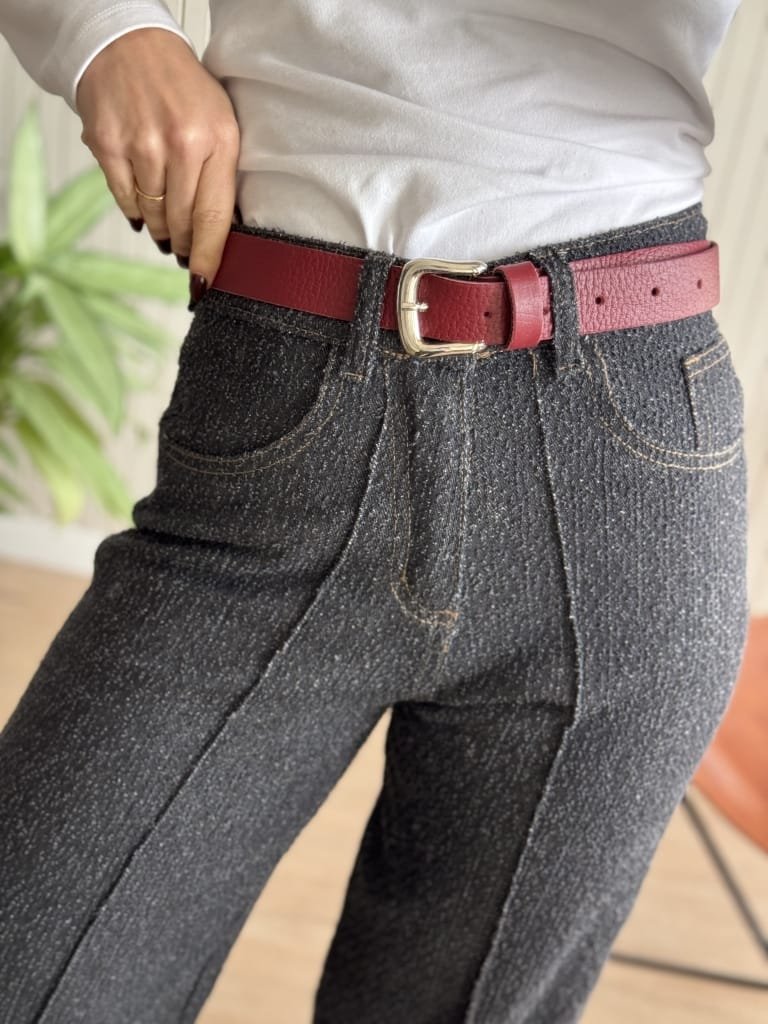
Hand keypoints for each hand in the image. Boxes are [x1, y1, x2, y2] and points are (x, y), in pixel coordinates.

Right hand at [75, 26, 240, 305]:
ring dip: (161, 228)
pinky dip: (135, 209)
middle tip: (185, 251)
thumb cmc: (181, 90)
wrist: (128, 45)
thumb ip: (223, 175)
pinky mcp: (107, 145)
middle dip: (186, 245)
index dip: (209, 257)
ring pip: (154, 216)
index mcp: (218, 140)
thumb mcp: (221, 124)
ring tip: (165, 221)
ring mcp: (141, 145)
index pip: (215, 217)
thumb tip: (223, 236)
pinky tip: (142, 204)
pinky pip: (125, 200)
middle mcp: (181, 144)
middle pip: (184, 223)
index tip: (205, 283)